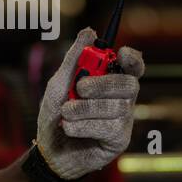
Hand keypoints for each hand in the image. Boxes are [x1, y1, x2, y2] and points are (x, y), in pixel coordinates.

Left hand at [36, 27, 145, 179]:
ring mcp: (123, 120)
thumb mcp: (59, 83)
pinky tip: (70, 129)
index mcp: (111, 82)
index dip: (132, 59)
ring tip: (66, 114)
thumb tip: (89, 31)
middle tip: (80, 88)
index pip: (133, 67)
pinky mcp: (118, 140)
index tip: (121, 53)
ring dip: (84, 109)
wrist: (48, 150)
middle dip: (103, 84)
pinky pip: (108, 127)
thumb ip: (74, 58)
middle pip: (128, 84)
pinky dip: (82, 126)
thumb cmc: (56, 116)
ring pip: (115, 107)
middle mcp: (122, 100)